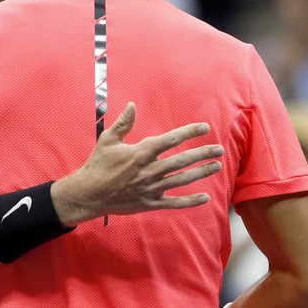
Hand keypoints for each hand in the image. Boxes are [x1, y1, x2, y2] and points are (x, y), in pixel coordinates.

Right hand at [51, 102, 222, 225]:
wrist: (89, 194)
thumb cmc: (98, 164)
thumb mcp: (107, 140)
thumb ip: (123, 123)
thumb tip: (132, 105)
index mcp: (140, 153)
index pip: (170, 140)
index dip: (189, 132)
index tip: (204, 127)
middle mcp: (149, 170)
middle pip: (182, 160)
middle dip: (203, 153)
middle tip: (218, 149)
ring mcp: (151, 188)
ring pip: (183, 180)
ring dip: (202, 172)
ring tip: (217, 166)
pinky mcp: (150, 203)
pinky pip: (175, 203)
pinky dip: (191, 201)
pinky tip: (205, 197)